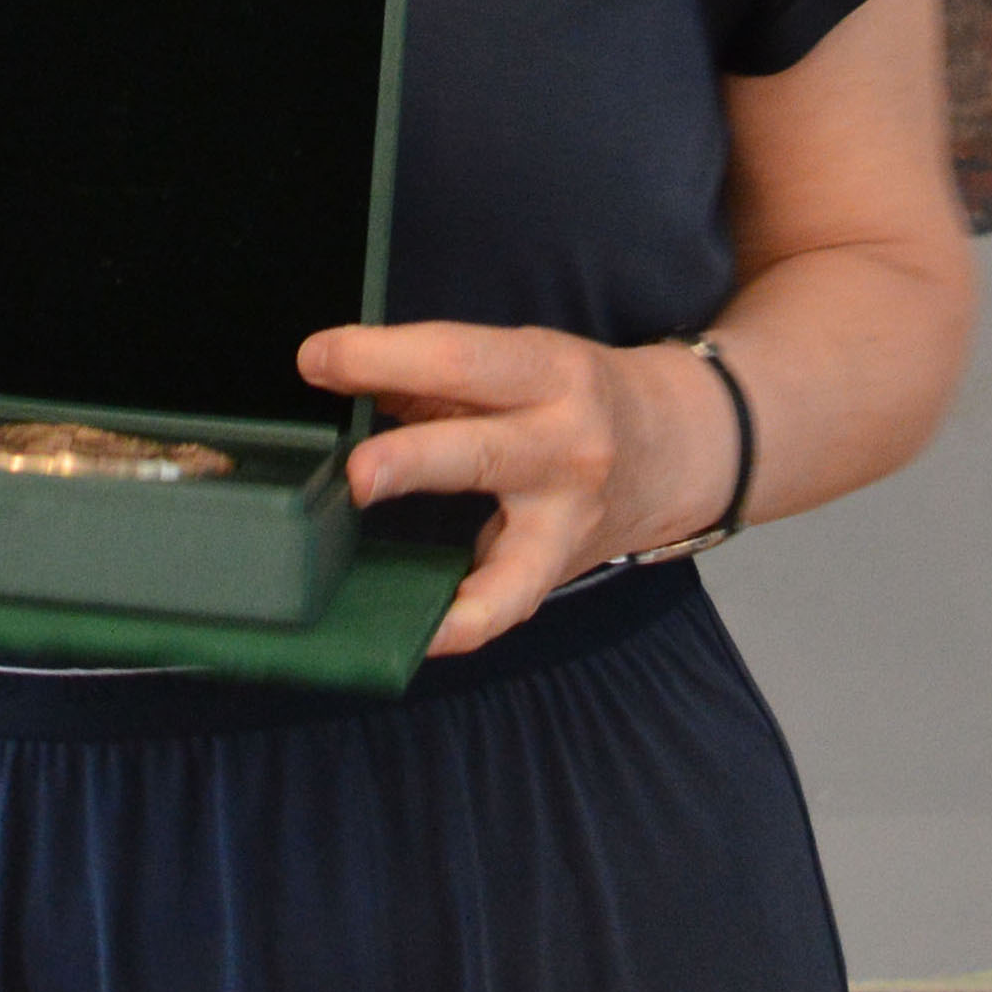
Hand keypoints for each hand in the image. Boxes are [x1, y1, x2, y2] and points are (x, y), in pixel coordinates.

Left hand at [296, 321, 737, 656]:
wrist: (676, 443)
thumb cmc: (570, 392)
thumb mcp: (515, 360)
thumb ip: (430, 373)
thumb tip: (332, 372)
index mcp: (545, 370)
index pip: (457, 357)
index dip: (381, 357)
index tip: (314, 358)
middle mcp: (566, 444)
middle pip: (482, 452)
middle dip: (414, 460)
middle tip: (355, 472)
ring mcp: (568, 517)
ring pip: (507, 553)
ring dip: (445, 569)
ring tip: (397, 603)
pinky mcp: (561, 568)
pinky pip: (512, 603)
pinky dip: (467, 622)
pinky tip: (422, 634)